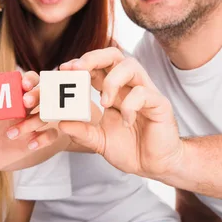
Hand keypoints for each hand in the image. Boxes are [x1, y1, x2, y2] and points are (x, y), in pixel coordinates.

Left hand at [0, 72, 60, 171]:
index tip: (23, 84)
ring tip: (11, 134)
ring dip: (32, 122)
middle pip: (42, 93)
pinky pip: (50, 135)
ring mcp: (34, 122)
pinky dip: (43, 139)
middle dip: (36, 95)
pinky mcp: (39, 138)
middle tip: (25, 102)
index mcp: (13, 97)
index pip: (28, 81)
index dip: (29, 79)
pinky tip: (31, 145)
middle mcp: (27, 107)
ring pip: (45, 115)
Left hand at [58, 47, 184, 178]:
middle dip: (93, 58)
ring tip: (104, 102)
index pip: (97, 66)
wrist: (154, 166)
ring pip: (130, 66)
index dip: (80, 64)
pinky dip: (130, 106)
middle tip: (77, 69)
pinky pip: (144, 93)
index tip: (63, 70)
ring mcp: (146, 92)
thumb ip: (82, 132)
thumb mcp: (99, 141)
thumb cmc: (130, 149)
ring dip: (112, 80)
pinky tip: (127, 122)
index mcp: (114, 91)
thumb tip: (62, 124)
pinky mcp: (159, 103)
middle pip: (114, 55)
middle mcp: (129, 86)